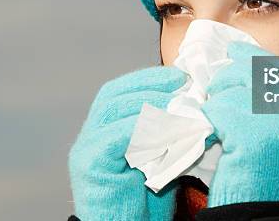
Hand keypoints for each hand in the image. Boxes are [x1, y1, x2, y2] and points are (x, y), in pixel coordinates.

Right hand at [68, 66, 186, 220]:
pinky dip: (143, 128)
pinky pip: (116, 136)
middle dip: (151, 85)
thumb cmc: (145, 202)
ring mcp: (86, 148)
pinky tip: (168, 131)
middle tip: (183, 87)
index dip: (149, 78)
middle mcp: (92, 134)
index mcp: (106, 128)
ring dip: (151, 104)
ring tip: (181, 108)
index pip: (122, 90)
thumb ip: (167, 131)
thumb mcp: (160, 157)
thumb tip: (192, 104)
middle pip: (114, 94)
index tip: (180, 76)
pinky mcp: (89, 164)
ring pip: (114, 110)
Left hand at [201, 41, 278, 206]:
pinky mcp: (251, 134)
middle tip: (213, 87)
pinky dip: (209, 117)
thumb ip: (272, 106)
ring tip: (214, 118)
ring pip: (234, 89)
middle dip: (229, 75)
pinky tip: (210, 131)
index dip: (253, 57)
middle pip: (256, 72)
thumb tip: (245, 70)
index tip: (235, 50)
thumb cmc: (263, 179)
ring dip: (216, 100)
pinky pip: (219, 109)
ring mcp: (276, 123)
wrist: (259, 214)